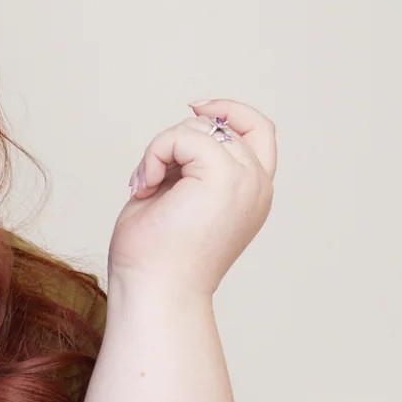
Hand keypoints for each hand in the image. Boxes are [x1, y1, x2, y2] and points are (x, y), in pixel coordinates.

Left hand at [109, 96, 275, 298]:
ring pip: (200, 127)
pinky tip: (144, 187)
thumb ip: (190, 164)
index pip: (258, 130)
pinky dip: (155, 152)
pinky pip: (185, 134)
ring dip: (160, 150)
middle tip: (147, 181)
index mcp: (252, 194)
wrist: (153, 294)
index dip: (229, 110)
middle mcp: (257, 186)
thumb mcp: (177, 198)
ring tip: (144, 188)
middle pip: (217, 125)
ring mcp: (246, 181)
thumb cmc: (154, 260)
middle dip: (173, 142)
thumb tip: (187, 127)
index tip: (194, 107)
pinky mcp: (225, 178)